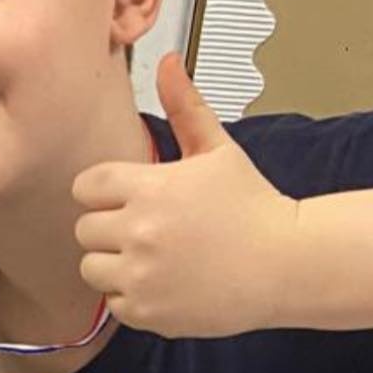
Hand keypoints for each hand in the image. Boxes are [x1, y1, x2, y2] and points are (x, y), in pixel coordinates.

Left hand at [72, 54, 296, 337]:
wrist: (288, 263)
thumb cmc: (252, 205)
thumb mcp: (218, 150)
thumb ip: (184, 107)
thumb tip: (165, 62)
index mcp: (149, 187)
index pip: (86, 186)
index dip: (105, 192)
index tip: (128, 198)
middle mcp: (138, 230)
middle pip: (84, 227)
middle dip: (110, 227)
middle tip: (148, 230)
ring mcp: (141, 273)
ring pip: (91, 266)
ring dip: (113, 264)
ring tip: (153, 258)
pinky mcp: (147, 310)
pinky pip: (113, 303)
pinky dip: (133, 298)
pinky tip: (165, 284)